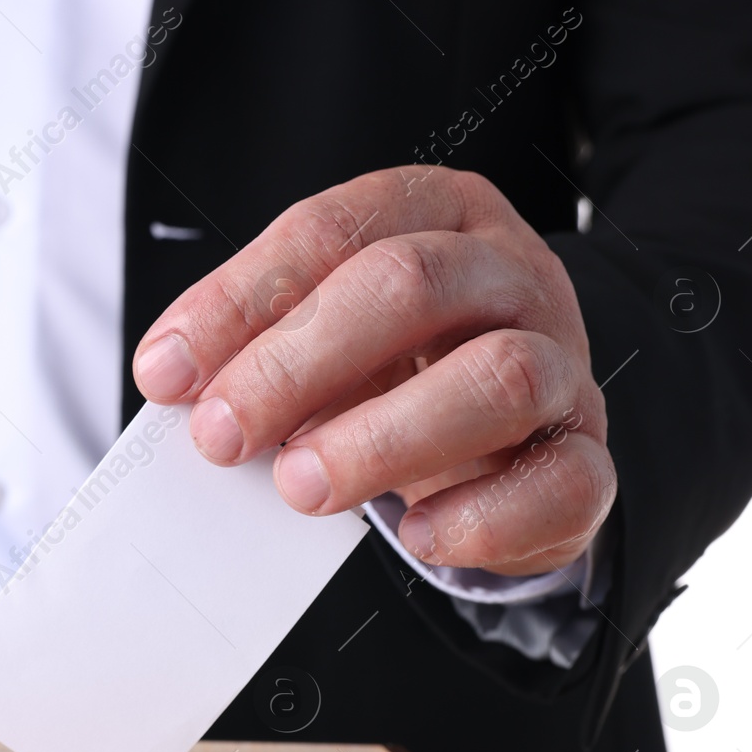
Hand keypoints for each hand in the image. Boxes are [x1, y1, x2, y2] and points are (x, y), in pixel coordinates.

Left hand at [132, 166, 615, 576]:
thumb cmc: (396, 371)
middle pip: (410, 284)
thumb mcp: (322, 337)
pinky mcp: (585, 460)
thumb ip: (256, 346)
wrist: (510, 435)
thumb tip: (172, 381)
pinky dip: (481, 517)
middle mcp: (508, 273)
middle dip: (297, 363)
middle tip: (221, 437)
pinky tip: (415, 537)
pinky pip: (561, 482)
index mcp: (433, 214)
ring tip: (301, 486)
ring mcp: (561, 363)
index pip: (331, 231)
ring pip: (498, 376)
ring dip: (383, 437)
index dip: (239, 302)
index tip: (166, 375)